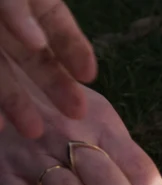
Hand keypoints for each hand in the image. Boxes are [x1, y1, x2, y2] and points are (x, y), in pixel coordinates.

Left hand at [0, 0, 95, 137]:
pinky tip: (0, 125)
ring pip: (4, 76)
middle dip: (56, 86)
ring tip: (34, 131)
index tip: (89, 75)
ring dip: (18, 104)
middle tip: (77, 114)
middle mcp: (7, 25)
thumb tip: (36, 40)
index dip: (74, 49)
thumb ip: (16, 5)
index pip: (56, 24)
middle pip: (36, 58)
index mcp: (27, 1)